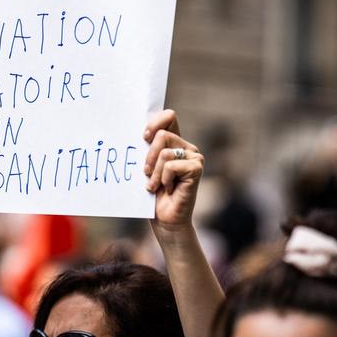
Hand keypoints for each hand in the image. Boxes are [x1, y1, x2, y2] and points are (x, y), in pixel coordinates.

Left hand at [143, 109, 203, 235]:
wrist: (164, 220)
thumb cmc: (153, 194)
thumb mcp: (146, 166)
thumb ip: (146, 148)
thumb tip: (139, 132)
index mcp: (174, 142)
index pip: (168, 117)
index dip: (155, 122)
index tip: (143, 137)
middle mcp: (186, 146)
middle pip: (161, 136)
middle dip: (148, 157)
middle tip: (146, 173)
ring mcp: (194, 157)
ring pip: (164, 152)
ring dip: (154, 173)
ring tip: (155, 185)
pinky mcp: (197, 168)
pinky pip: (170, 165)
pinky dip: (164, 179)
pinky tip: (169, 188)